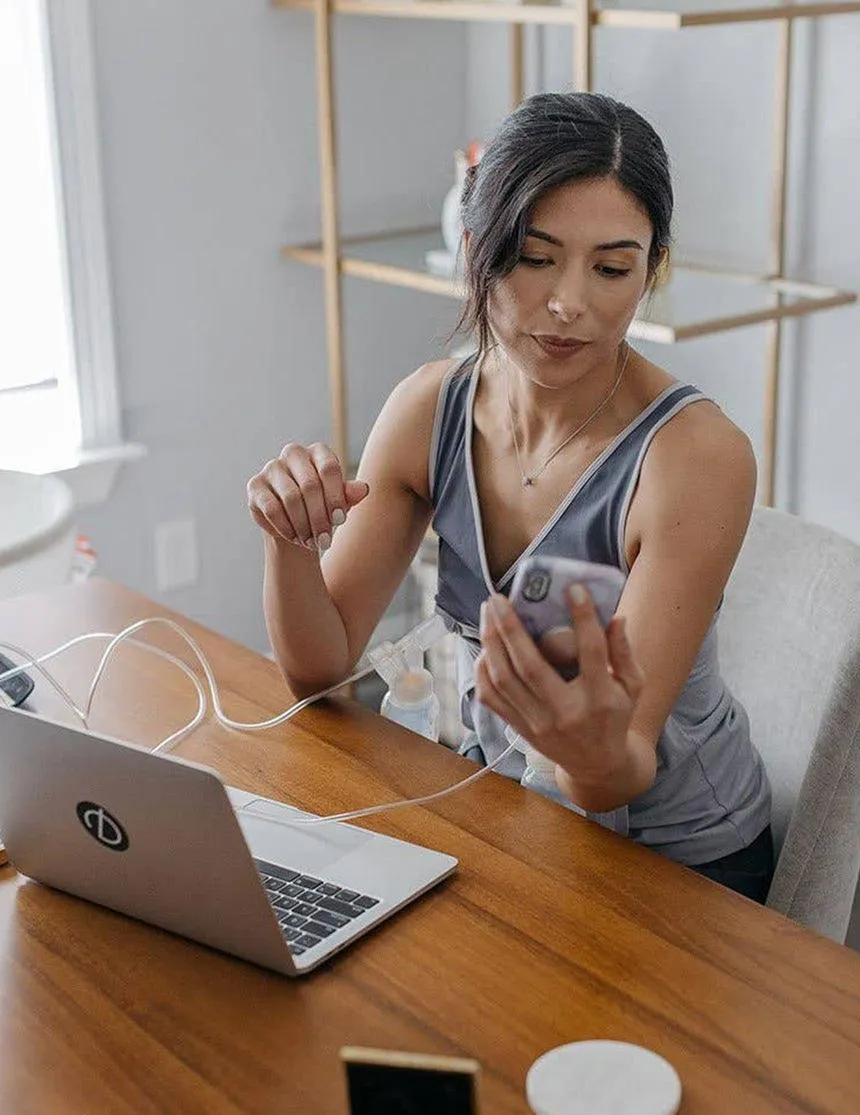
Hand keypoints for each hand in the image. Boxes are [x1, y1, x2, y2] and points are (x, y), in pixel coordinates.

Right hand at [246, 442, 368, 551]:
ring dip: (304, 525)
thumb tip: (363, 489)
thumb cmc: (323, 508)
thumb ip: (350, 494)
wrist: (296, 525)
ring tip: (312, 542)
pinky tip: (295, 538)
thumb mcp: (340, 503)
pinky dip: (286, 527)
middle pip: (310, 485)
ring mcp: (272, 467)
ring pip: (291, 498)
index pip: (329, 469)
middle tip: (326, 540)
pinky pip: (272, 508)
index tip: (340, 521)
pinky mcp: (255, 485)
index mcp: (318, 451)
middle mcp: (293, 453)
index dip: (336, 497)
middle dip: (319, 517)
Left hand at [474, 586, 643, 788]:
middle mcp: (565, 712)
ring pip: (504, 680)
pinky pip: (491, 699)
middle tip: (499, 598)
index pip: (592, 653)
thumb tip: (616, 617)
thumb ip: (625, 652)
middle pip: (530, 666)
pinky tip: (486, 647)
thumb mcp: (632, 686)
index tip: (573, 588)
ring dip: (491, 643)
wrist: (597, 765)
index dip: (584, 618)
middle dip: (510, 627)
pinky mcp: (520, 729)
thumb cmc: (615, 716)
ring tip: (488, 613)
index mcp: (600, 699)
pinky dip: (483, 671)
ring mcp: (538, 723)